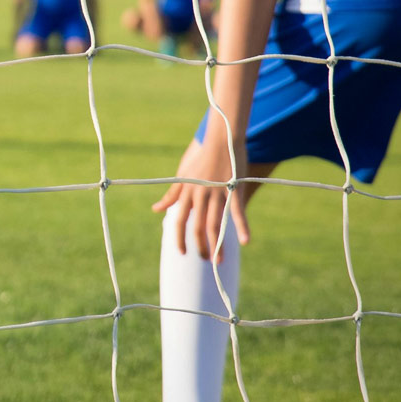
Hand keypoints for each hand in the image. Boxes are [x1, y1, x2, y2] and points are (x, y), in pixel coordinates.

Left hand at [153, 118, 249, 260]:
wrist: (219, 141)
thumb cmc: (200, 159)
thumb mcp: (181, 176)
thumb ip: (171, 195)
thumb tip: (156, 209)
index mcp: (186, 193)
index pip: (180, 220)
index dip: (179, 238)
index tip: (181, 252)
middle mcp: (200, 195)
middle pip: (198, 226)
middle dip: (200, 246)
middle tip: (205, 261)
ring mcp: (217, 193)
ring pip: (215, 224)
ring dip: (218, 244)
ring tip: (220, 261)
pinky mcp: (234, 189)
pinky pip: (237, 212)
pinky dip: (242, 227)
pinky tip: (245, 242)